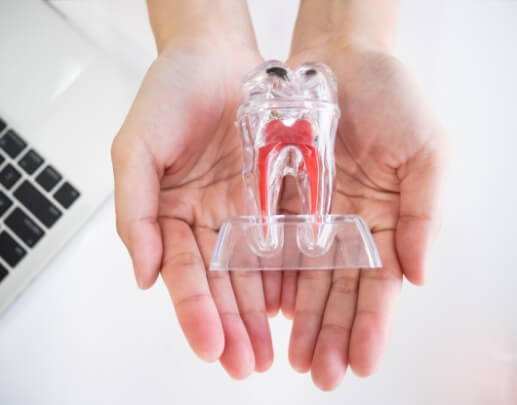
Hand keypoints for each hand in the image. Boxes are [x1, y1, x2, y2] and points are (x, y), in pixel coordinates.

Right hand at [111, 38, 275, 377]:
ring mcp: (243, 211)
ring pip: (254, 272)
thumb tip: (142, 275)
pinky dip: (287, 274)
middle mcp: (208, 220)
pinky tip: (294, 305)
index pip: (183, 275)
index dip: (194, 312)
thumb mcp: (136, 149)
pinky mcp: (274, 196)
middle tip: (246, 365)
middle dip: (233, 326)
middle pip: (220, 283)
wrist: (215, 55)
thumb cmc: (170, 94)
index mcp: (172, 216)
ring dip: (261, 313)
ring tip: (272, 351)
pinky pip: (283, 241)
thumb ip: (135, 212)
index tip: (210, 347)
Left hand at [280, 41, 448, 388]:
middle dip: (331, 334)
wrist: (344, 60)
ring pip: (308, 278)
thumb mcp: (426, 153)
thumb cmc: (392, 99)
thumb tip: (417, 276)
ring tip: (292, 357)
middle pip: (340, 292)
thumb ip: (423, 215)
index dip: (371, 325)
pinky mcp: (284, 201)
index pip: (379, 286)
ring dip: (302, 320)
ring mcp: (317, 217)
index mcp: (389, 222)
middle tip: (318, 375)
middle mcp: (351, 227)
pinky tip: (271, 311)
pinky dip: (275, 279)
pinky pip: (278, 246)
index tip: (360, 363)